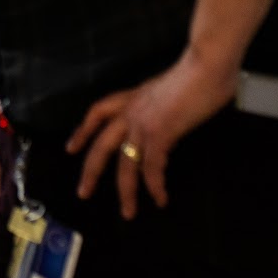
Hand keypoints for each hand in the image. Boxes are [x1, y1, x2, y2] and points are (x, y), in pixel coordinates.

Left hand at [65, 51, 238, 219]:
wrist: (206, 65)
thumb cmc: (196, 74)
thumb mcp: (167, 90)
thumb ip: (158, 105)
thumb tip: (164, 119)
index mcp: (132, 97)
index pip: (97, 112)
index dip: (83, 130)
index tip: (71, 148)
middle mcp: (131, 110)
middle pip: (102, 144)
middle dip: (91, 170)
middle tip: (83, 192)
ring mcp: (143, 121)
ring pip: (124, 163)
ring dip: (126, 191)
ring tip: (128, 212)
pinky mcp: (160, 132)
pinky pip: (151, 167)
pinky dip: (154, 186)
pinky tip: (160, 198)